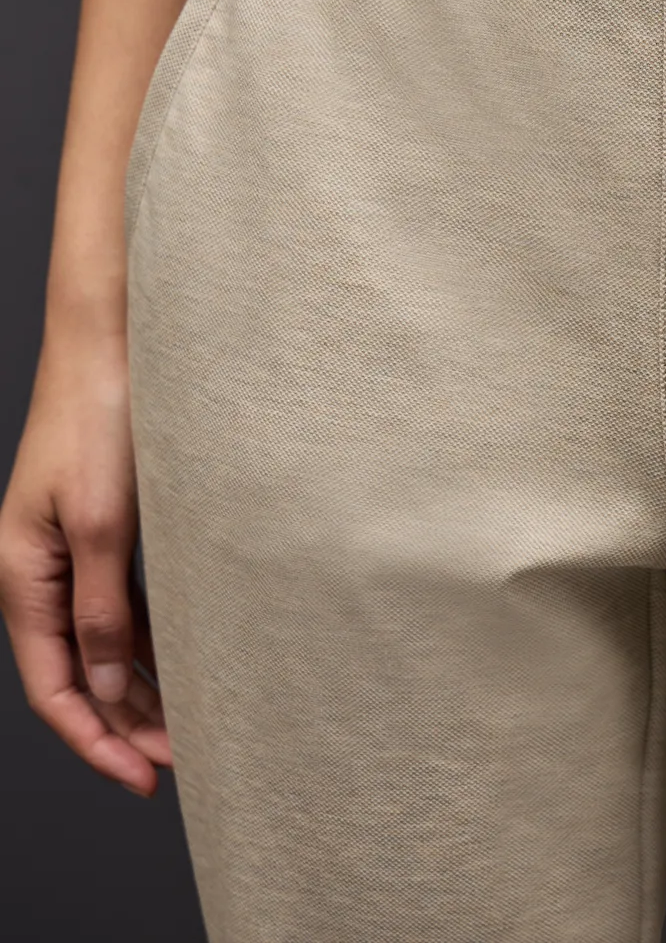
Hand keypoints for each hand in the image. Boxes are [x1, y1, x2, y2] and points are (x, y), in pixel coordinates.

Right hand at [0, 322, 171, 796]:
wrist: (111, 340)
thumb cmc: (100, 419)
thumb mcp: (104, 524)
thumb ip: (101, 609)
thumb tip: (104, 687)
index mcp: (22, 575)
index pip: (53, 687)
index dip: (97, 740)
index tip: (144, 779)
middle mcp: (38, 570)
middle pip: (76, 672)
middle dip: (124, 722)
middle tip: (182, 759)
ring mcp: (68, 549)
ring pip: (100, 640)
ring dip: (139, 685)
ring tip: (189, 724)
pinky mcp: (101, 526)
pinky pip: (119, 603)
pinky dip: (147, 638)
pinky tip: (182, 658)